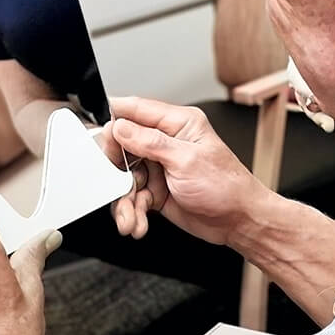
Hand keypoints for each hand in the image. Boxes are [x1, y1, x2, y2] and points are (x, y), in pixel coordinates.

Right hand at [104, 97, 268, 246]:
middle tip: (116, 185)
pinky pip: (133, 198)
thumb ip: (150, 143)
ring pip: (126, 177)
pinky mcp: (157, 190)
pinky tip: (137, 223)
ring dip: (124, 201)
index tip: (96, 133)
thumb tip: (121, 127)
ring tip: (130, 218)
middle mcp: (167, 142)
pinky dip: (132, 213)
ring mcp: (160, 166)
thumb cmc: (226, 186)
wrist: (238, 221)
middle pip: (124, 146)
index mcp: (179, 124)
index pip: (138, 110)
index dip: (114, 118)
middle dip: (116, 171)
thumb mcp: (186, 161)